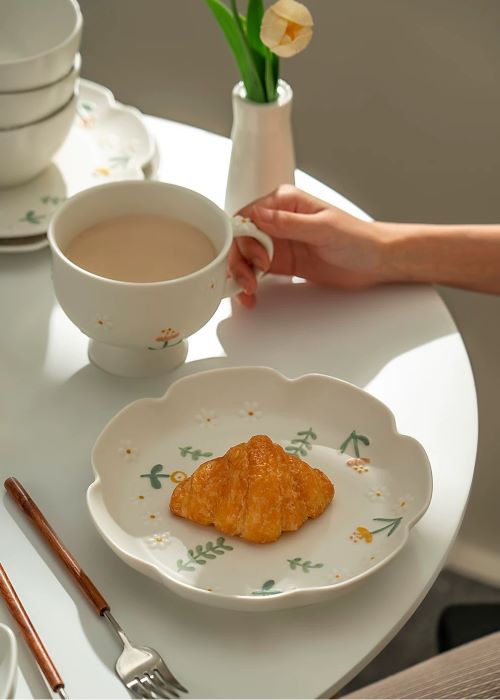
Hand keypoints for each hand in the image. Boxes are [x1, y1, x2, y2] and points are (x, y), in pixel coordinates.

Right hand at [228, 185, 391, 307]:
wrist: (376, 261)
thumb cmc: (358, 238)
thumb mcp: (324, 228)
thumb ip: (289, 223)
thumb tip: (259, 214)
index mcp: (285, 202)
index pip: (248, 216)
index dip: (244, 238)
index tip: (257, 258)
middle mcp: (277, 221)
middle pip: (242, 239)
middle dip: (239, 261)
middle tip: (249, 281)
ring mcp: (278, 243)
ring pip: (245, 257)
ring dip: (241, 274)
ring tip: (248, 292)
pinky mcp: (281, 263)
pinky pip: (256, 271)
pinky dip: (249, 284)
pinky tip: (251, 295)